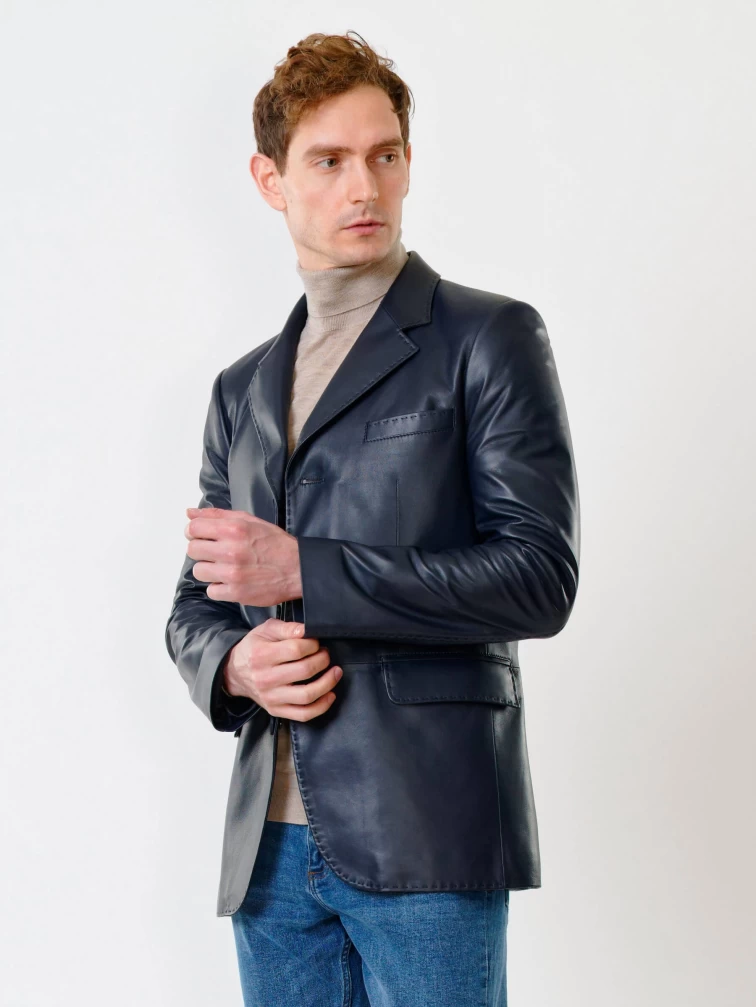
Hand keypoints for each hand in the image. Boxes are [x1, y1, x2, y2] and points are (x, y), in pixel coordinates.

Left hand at [185, 506, 301, 606]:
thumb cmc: (274, 544)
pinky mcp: (236, 593)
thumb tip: (190, 513)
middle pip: (192, 550)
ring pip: (199, 571)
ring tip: (225, 567)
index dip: (194, 532)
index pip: (193, 528)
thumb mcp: (249, 521)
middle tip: (216, 552)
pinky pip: (211, 591)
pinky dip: (219, 587)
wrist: (298, 569)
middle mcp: (231, 550)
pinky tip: (232, 581)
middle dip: (202, 550)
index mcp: (233, 529)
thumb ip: (218, 515)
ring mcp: (232, 573)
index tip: (201, 536)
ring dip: (209, 570)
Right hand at [223, 618, 342, 721]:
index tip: (316, 642)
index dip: (313, 644)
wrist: (235, 672)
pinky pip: (303, 714)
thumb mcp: (265, 630)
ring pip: (307, 695)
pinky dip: (321, 706)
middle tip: (326, 654)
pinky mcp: (276, 710)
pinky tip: (330, 694)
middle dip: (323, 660)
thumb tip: (306, 630)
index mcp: (261, 655)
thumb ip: (286, 628)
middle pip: (305, 671)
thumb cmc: (254, 648)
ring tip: (335, 672)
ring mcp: (271, 697)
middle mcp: (265, 678)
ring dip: (328, 683)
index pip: (296, 650)